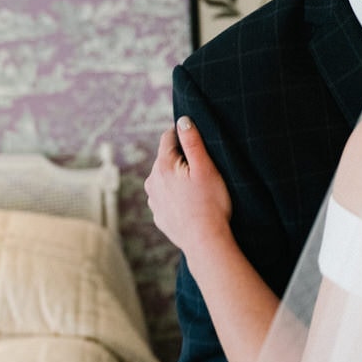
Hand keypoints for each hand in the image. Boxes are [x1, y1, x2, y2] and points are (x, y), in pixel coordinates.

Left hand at [145, 116, 231, 253]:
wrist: (205, 241)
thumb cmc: (210, 202)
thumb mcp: (205, 167)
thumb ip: (192, 141)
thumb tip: (182, 120)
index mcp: (162, 166)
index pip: (168, 138)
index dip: (183, 135)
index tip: (197, 140)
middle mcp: (152, 182)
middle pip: (166, 159)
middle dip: (181, 159)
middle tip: (203, 168)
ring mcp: (153, 201)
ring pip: (165, 179)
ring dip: (177, 178)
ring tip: (198, 188)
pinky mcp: (159, 216)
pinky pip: (167, 198)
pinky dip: (177, 196)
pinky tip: (192, 204)